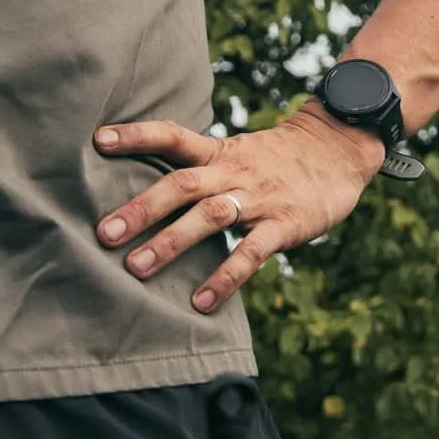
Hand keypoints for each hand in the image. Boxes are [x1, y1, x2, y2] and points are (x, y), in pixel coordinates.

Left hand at [93, 104, 383, 313]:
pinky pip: (250, 253)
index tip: (98, 140)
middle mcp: (233, 172)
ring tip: (135, 269)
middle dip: (140, 208)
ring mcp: (259, 198)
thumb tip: (147, 192)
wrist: (340, 150)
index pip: (172, 135)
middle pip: (181, 184)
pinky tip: (200, 302)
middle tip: (102, 233)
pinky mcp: (284, 224)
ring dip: (171, 242)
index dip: (136, 136)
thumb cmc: (278, 159)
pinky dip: (224, 278)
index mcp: (219, 152)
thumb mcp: (237, 151)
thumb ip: (200, 169)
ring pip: (210, 216)